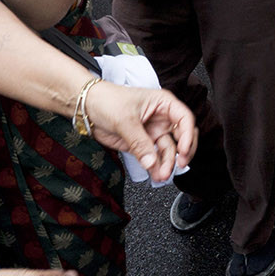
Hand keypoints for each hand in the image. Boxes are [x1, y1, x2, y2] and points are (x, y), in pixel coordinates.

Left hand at [81, 80, 197, 178]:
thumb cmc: (107, 100)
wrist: (87, 108)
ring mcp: (153, 132)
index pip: (184, 119)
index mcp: (163, 103)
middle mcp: (162, 118)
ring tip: (161, 175)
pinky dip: (155, 167)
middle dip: (182, 152)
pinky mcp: (142, 144)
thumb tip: (151, 162)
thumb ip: (139, 143)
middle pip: (182, 136)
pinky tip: (155, 174)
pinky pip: (154, 157)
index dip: (187, 135)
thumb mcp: (125, 120)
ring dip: (167, 163)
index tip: (183, 150)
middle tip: (178, 165)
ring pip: (168, 150)